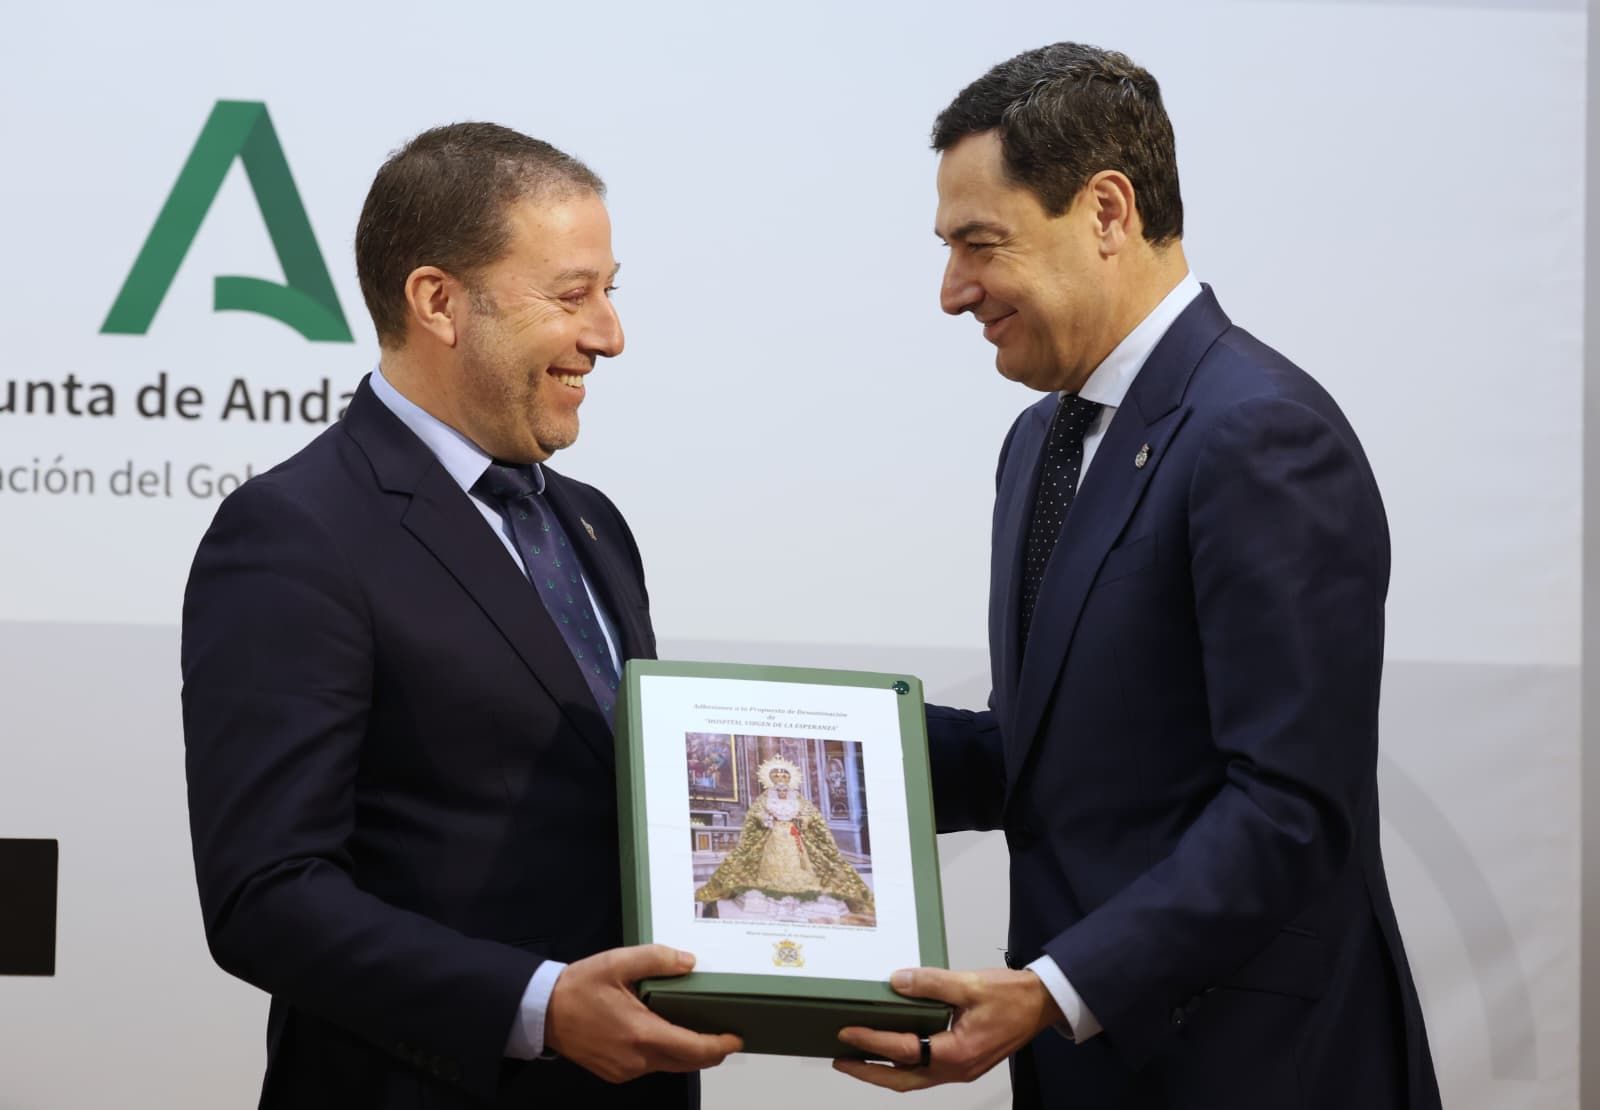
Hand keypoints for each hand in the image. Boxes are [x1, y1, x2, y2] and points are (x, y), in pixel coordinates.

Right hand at [545, 944, 741, 1082]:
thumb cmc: (579, 987)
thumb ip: (656, 959)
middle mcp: (637, 1059)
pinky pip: (650, 1066)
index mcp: (642, 1034)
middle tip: (724, 1032)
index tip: (737, 1037)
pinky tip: (664, 1033)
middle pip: (687, 1063)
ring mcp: (626, 1070)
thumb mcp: (617, 963)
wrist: (542, 1012)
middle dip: (709, 1050)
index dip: (720, 1046)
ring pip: (669, 1066)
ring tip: (697, 1029)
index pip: (694, 1049)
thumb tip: (689, 962)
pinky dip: (664, 1054)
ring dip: (686, 1052)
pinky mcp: (616, 1073)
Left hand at [833, 967, 1061, 1091]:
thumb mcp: (970, 984)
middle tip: (840, 1060)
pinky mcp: (965, 1062)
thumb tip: (896, 982)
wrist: (1043, 1004)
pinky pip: (927, 1070)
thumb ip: (931, 983)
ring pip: (914, 1078)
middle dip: (869, 1073)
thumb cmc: (1012, 996)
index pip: (903, 1049)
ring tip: (857, 1058)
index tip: (846, 1032)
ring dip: (884, 1071)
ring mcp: (961, 1069)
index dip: (872, 1041)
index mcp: (956, 1052)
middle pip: (902, 1080)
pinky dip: (904, 1064)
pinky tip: (892, 1050)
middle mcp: (956, 1069)